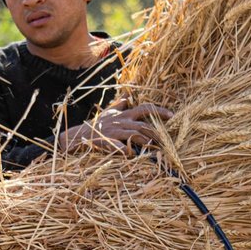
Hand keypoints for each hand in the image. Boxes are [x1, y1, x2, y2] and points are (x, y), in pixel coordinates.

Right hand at [59, 100, 173, 152]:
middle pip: (143, 124)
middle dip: (156, 132)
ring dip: (144, 140)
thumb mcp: (109, 112)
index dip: (159, 111)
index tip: (172, 115)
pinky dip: (123, 149)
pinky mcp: (106, 141)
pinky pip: (116, 144)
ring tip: (152, 146)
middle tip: (166, 140)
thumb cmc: (97, 124)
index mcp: (124, 115)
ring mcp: (114, 131)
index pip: (145, 108)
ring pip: (133, 133)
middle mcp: (121, 121)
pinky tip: (130, 154)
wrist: (79, 135)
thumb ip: (120, 105)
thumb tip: (127, 95)